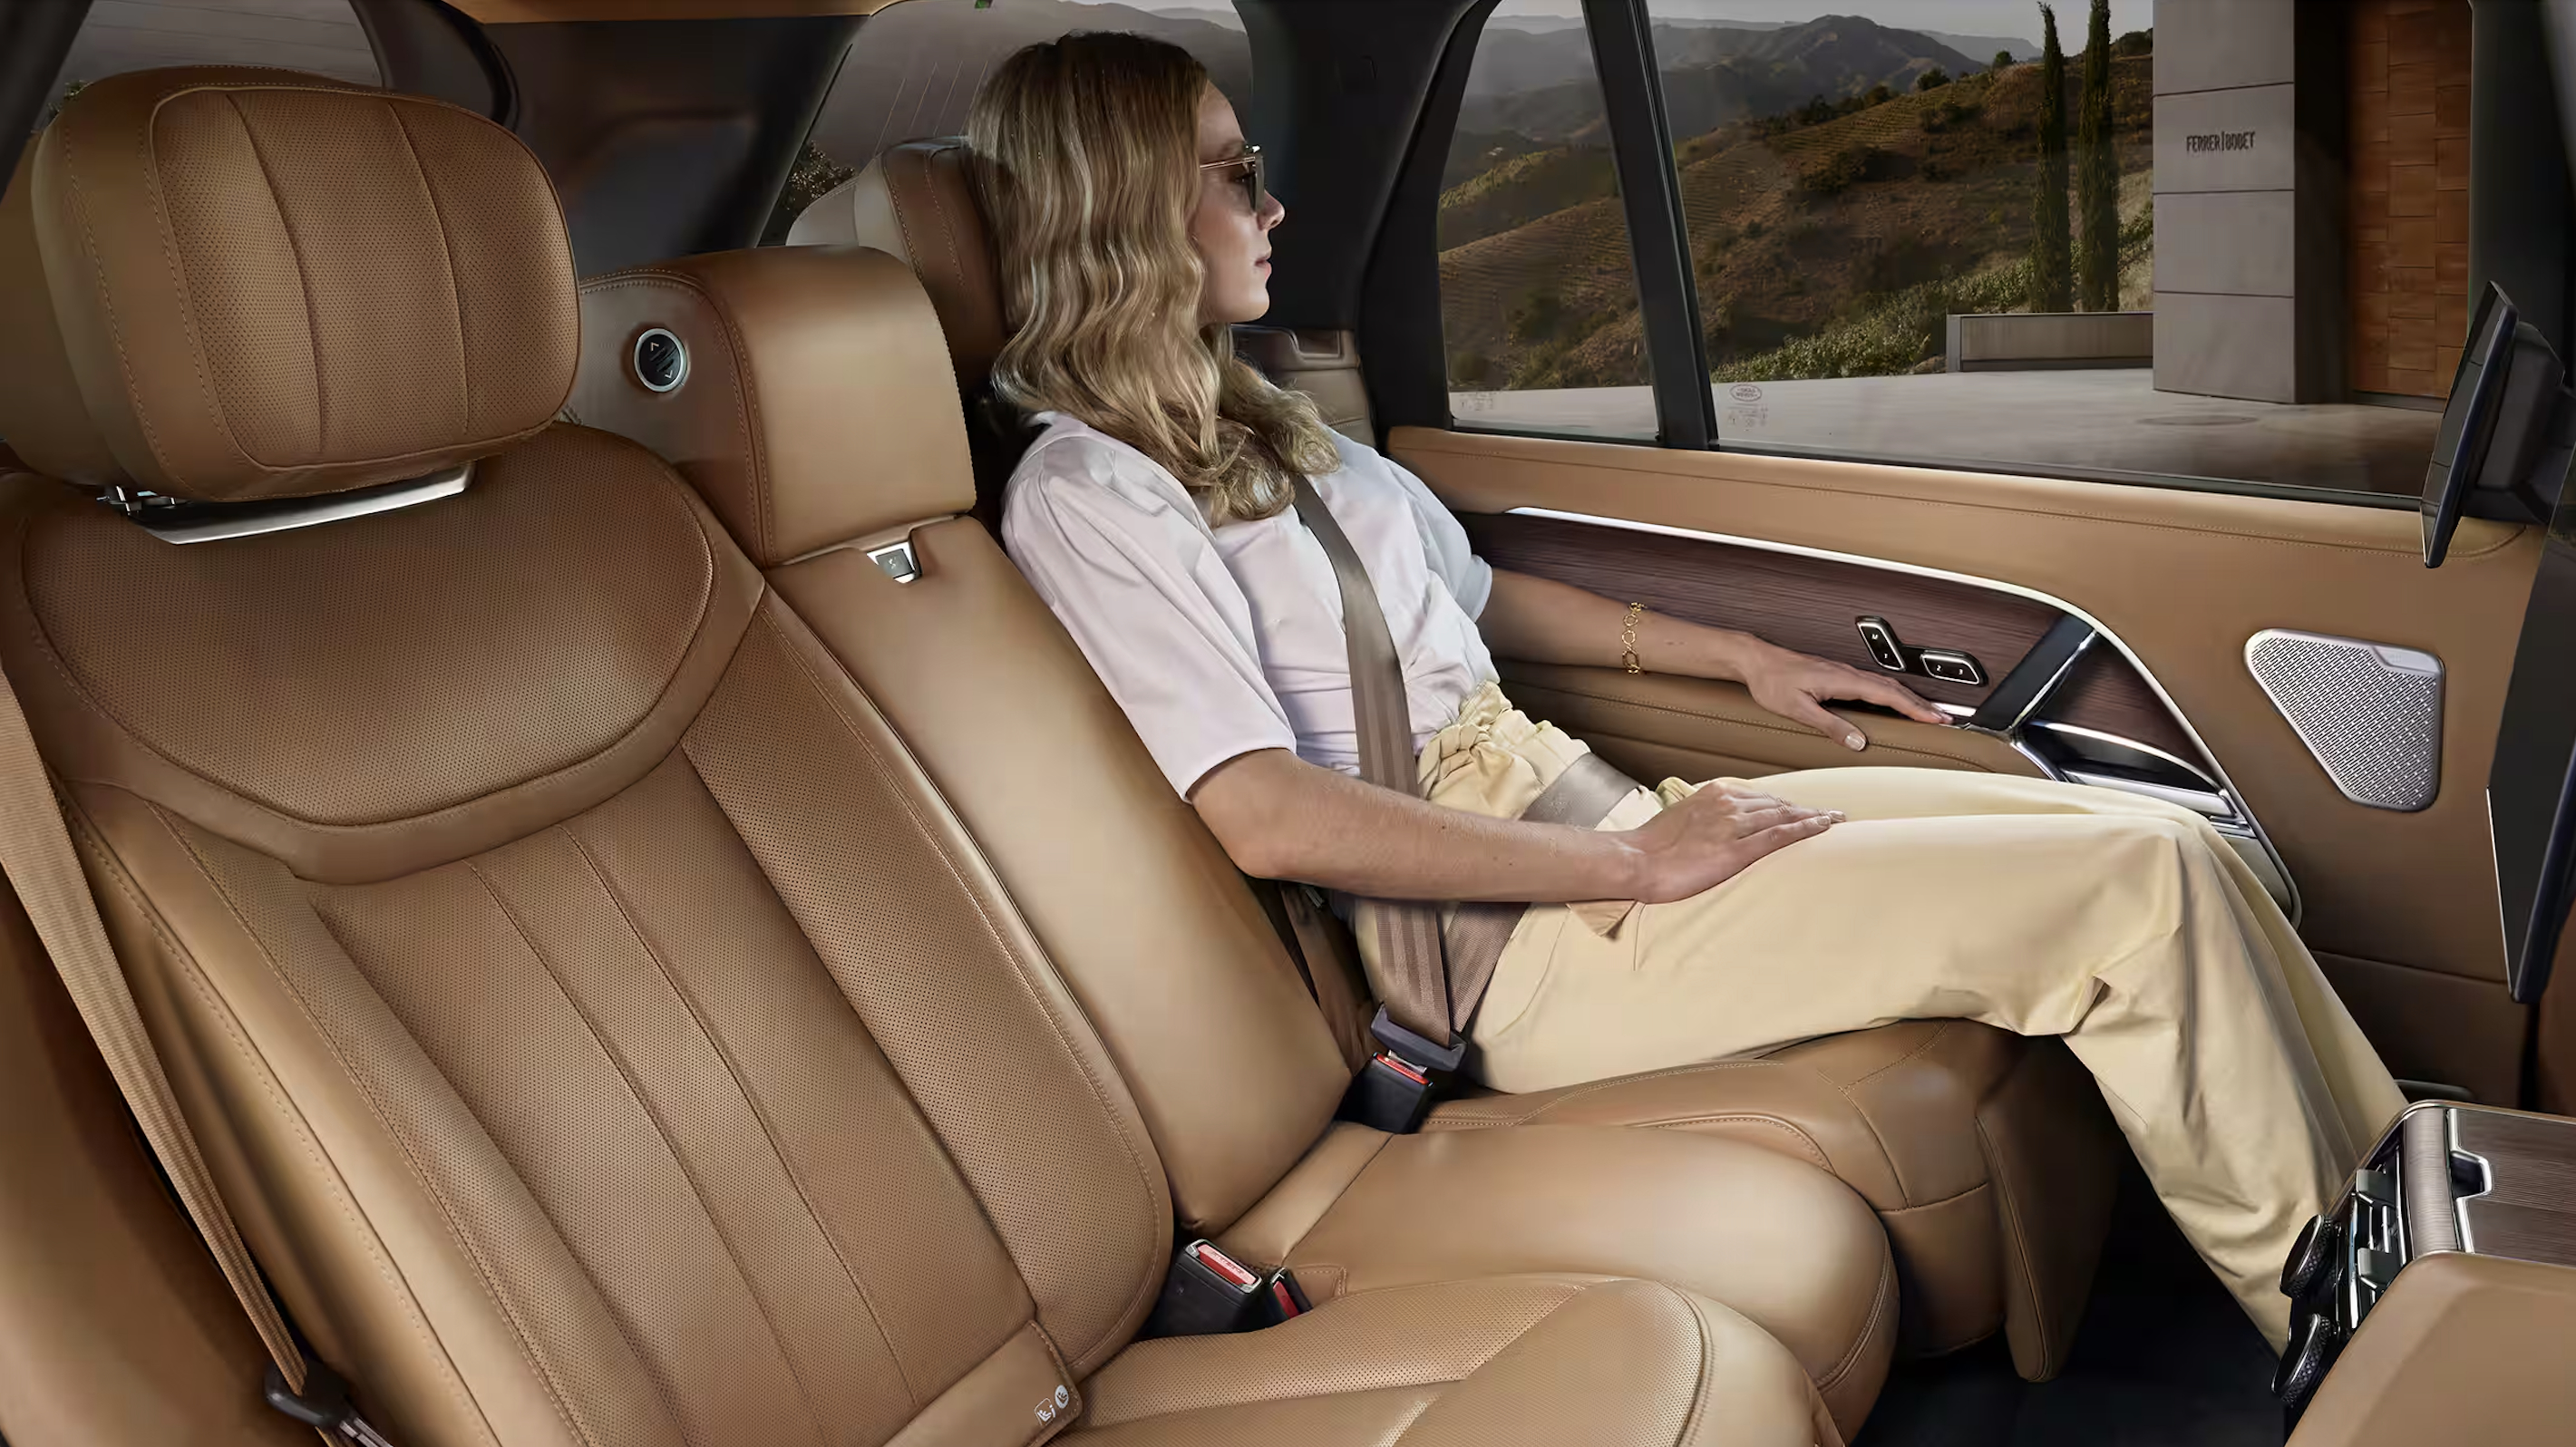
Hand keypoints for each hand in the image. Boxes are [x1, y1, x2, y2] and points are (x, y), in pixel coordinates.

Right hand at [1620, 783, 1841, 901]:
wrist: (1636, 861)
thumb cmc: (1652, 847)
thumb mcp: (1681, 820)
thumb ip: (1705, 818)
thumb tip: (1717, 827)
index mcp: (1713, 794)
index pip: (1760, 798)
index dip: (1786, 804)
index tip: (1804, 808)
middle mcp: (1727, 804)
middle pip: (1777, 804)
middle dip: (1805, 808)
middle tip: (1831, 814)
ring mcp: (1733, 826)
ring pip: (1783, 816)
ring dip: (1813, 817)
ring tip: (1835, 820)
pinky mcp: (1736, 850)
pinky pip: (1779, 835)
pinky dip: (1805, 829)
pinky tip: (1824, 827)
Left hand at [1738, 641, 1947, 749]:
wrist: (1756, 660)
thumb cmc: (1772, 681)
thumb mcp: (1798, 709)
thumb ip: (1829, 725)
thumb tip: (1857, 742)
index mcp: (1842, 680)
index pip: (1887, 695)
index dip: (1914, 708)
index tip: (1935, 719)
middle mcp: (1847, 673)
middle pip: (1894, 689)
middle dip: (1921, 704)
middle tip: (1945, 719)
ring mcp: (1843, 672)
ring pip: (1885, 685)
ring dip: (1909, 699)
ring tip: (1928, 712)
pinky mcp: (1837, 674)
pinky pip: (1873, 684)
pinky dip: (1892, 694)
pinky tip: (1895, 701)